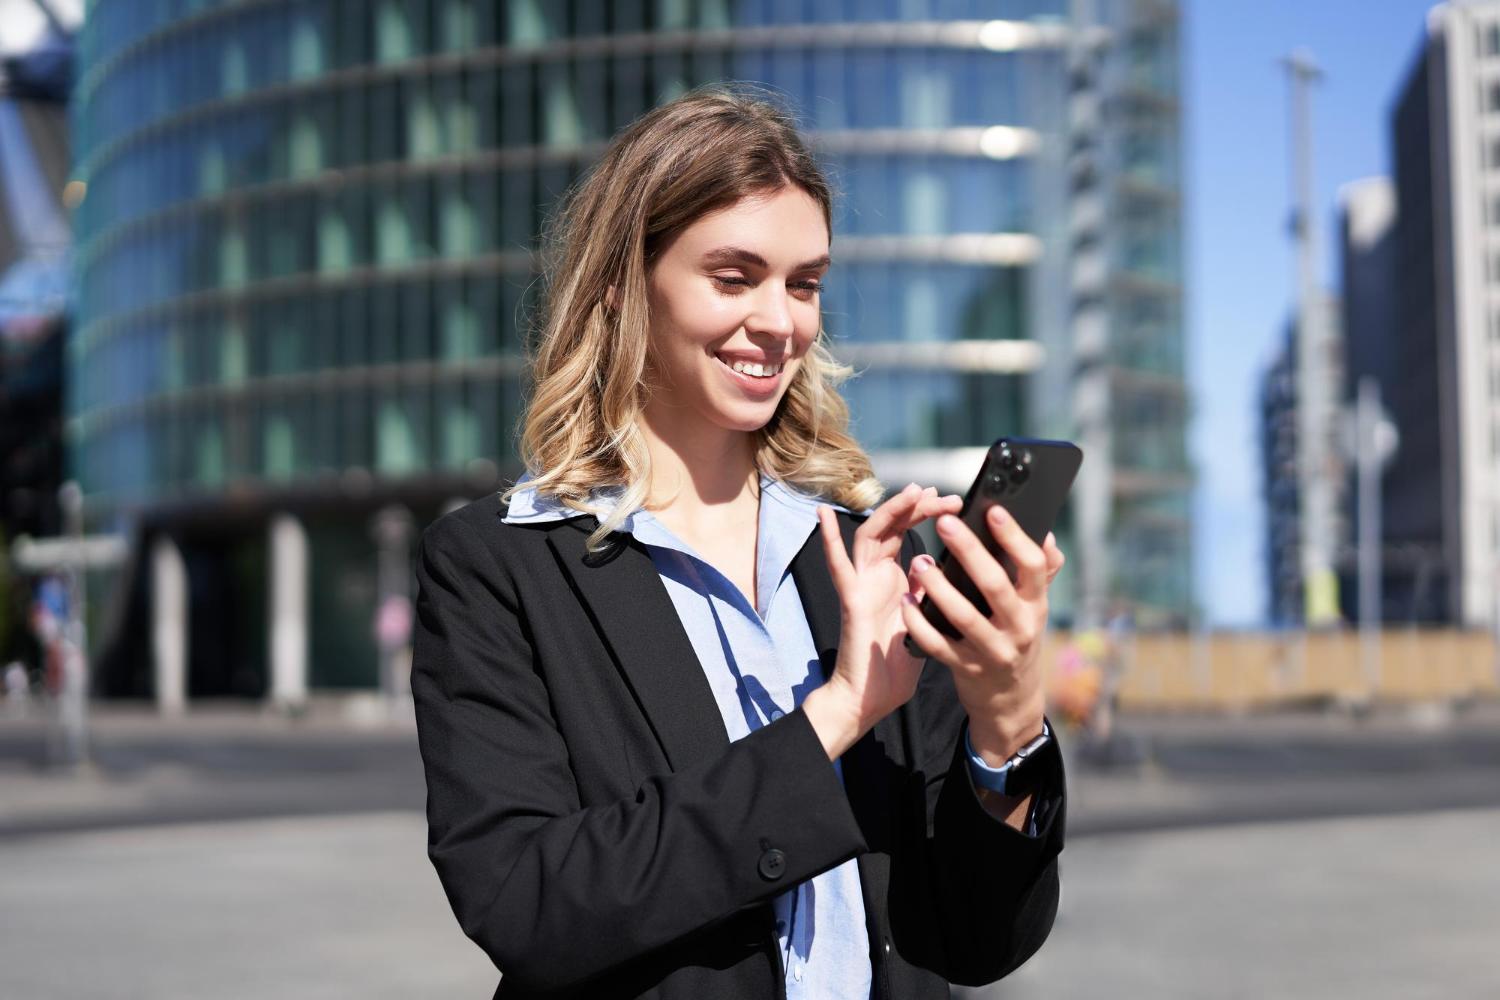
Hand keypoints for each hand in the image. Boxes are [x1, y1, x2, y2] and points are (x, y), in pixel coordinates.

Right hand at [801, 483, 960, 758]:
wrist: (870, 700)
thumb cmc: (894, 667)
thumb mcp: (924, 621)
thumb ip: (929, 595)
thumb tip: (945, 568)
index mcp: (895, 580)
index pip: (908, 534)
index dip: (925, 513)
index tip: (952, 501)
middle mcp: (875, 577)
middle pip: (891, 527)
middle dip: (915, 506)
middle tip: (942, 493)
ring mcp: (861, 585)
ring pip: (871, 535)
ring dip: (891, 511)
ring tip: (914, 493)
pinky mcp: (852, 600)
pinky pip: (839, 567)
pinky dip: (829, 540)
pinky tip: (823, 515)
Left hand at [900, 505, 1065, 761]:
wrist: (1011, 699)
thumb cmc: (1017, 637)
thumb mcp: (1034, 608)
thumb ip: (1042, 572)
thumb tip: (1047, 533)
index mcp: (1035, 605)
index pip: (1032, 566)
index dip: (1015, 537)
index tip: (993, 510)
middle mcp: (1018, 628)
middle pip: (995, 586)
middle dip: (970, 552)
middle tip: (944, 523)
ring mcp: (992, 651)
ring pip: (963, 616)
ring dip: (938, 586)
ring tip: (918, 561)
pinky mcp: (965, 668)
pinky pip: (938, 644)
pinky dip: (919, 623)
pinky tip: (906, 601)